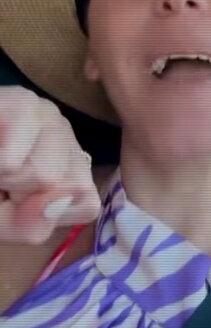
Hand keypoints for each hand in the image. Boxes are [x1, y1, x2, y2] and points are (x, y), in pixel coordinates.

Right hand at [0, 87, 101, 243]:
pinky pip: (14, 161)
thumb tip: (53, 199)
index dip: (44, 214)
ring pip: (45, 176)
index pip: (86, 204)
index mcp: (69, 163)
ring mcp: (47, 113)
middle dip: (22, 195)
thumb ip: (31, 225)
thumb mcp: (3, 223)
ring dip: (4, 180)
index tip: (16, 200)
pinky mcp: (21, 102)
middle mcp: (66, 134)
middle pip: (68, 188)